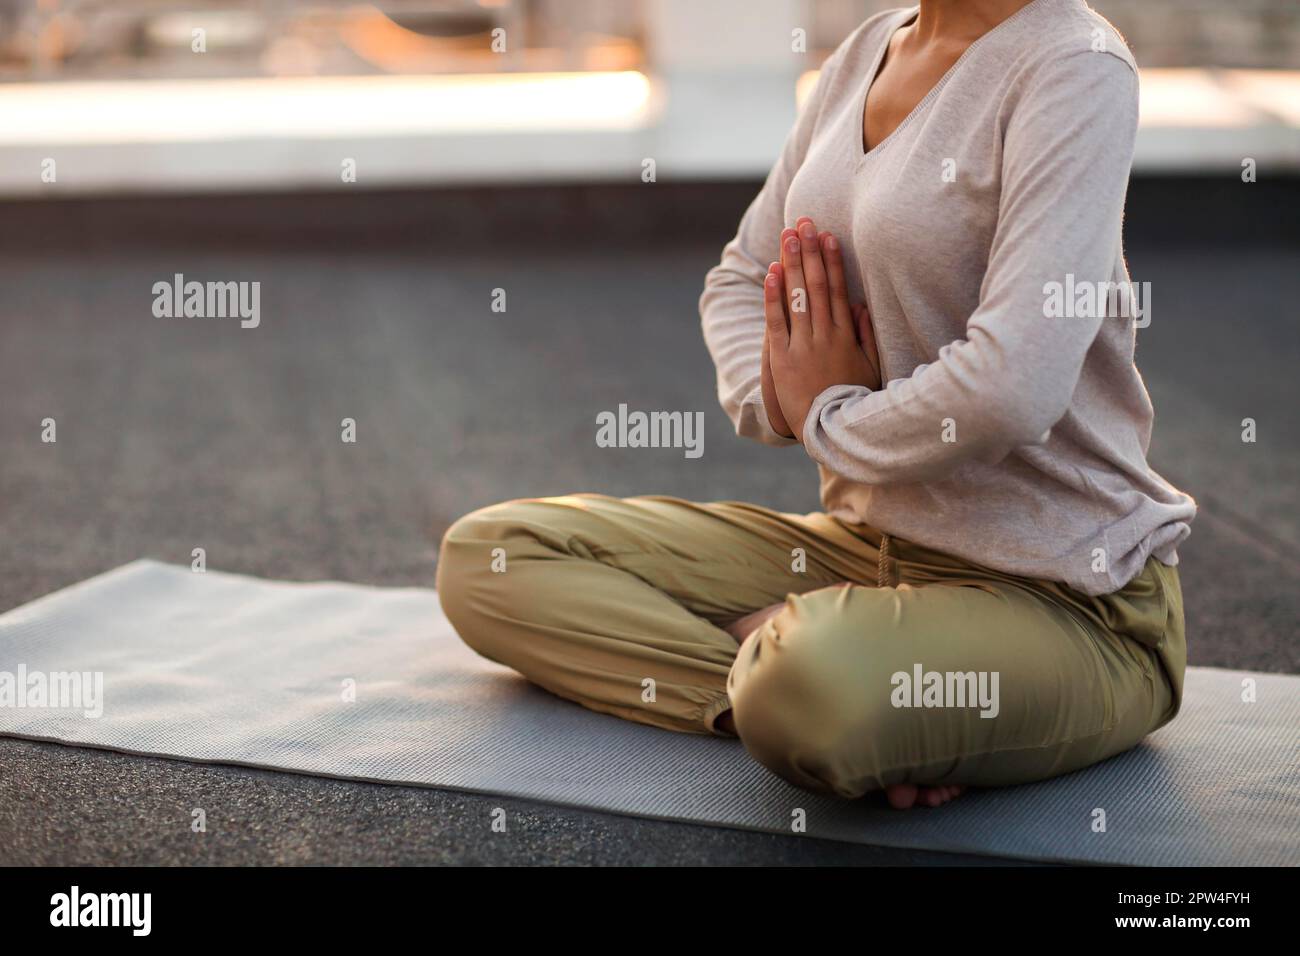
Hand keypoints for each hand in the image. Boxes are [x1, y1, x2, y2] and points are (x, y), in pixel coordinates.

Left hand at [765, 218, 880, 442]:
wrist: (831, 429)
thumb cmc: (852, 399)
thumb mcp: (870, 366)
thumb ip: (866, 335)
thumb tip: (861, 306)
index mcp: (845, 335)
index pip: (837, 289)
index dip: (831, 260)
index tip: (826, 236)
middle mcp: (824, 335)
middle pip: (816, 285)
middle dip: (809, 251)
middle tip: (803, 222)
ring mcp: (803, 346)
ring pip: (797, 297)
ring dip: (791, 264)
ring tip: (787, 236)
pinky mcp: (783, 359)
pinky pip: (777, 322)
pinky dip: (773, 296)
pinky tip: (772, 273)